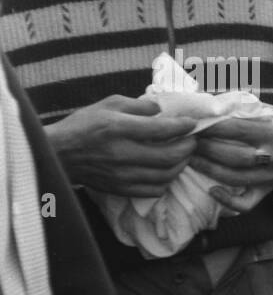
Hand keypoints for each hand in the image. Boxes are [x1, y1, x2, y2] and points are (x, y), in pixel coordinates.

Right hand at [44, 96, 197, 196]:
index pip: (162, 129)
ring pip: (166, 176)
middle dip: (188, 148)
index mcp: (119, 129)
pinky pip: (155, 190)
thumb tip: (161, 109)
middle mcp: (122, 154)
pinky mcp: (121, 189)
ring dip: (181, 165)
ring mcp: (122, 175)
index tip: (192, 124)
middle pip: (170, 157)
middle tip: (192, 141)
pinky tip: (166, 170)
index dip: (183, 126)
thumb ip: (137, 105)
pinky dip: (167, 180)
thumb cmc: (84, 125)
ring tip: (182, 155)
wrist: (58, 154)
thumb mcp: (108, 104)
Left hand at [189, 111, 272, 196]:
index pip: (237, 129)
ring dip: (209, 169)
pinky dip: (228, 201)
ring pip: (236, 178)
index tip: (193, 125)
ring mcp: (272, 175)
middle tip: (188, 142)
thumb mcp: (261, 108)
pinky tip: (211, 191)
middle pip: (235, 155)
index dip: (211, 128)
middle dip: (207, 149)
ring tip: (191, 159)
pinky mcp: (267, 189)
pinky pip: (247, 203)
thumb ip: (235, 106)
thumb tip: (205, 107)